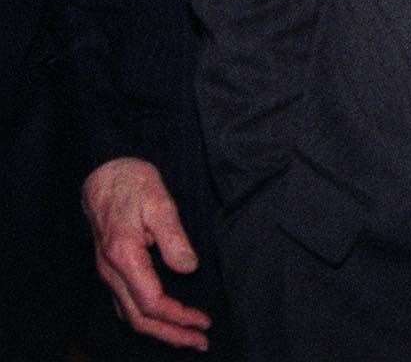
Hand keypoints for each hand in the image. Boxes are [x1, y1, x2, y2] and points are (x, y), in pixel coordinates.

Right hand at [82, 157, 210, 350]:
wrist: (104, 173)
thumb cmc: (133, 183)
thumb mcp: (160, 202)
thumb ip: (173, 238)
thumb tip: (188, 268)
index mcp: (124, 257)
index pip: (151, 302)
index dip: (178, 317)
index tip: (203, 321)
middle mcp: (112, 271)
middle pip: (139, 318)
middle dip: (171, 334)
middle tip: (201, 342)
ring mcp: (108, 272)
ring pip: (130, 315)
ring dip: (160, 330)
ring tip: (187, 336)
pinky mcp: (111, 268)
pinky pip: (126, 303)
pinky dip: (146, 318)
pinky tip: (163, 319)